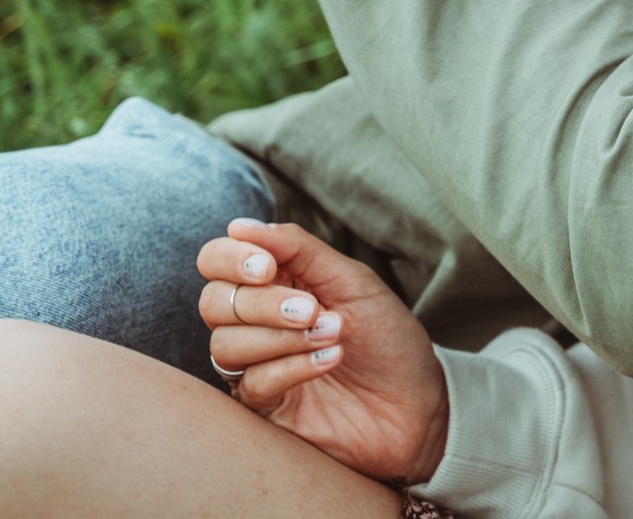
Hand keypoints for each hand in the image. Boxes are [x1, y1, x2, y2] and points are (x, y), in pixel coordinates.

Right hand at [196, 217, 449, 485]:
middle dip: (263, 303)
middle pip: (214, 303)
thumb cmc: (388, 337)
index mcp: (276, 282)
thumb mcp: (351, 281)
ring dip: (282, 337)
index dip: (231, 259)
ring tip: (333, 334)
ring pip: (226, 344)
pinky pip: (252, 382)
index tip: (266, 266)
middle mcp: (256, 322)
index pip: (216, 261)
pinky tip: (330, 359)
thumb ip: (298, 249)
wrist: (417, 402)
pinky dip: (292, 366)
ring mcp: (257, 365)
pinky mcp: (264, 407)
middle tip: (313, 309)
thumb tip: (240, 226)